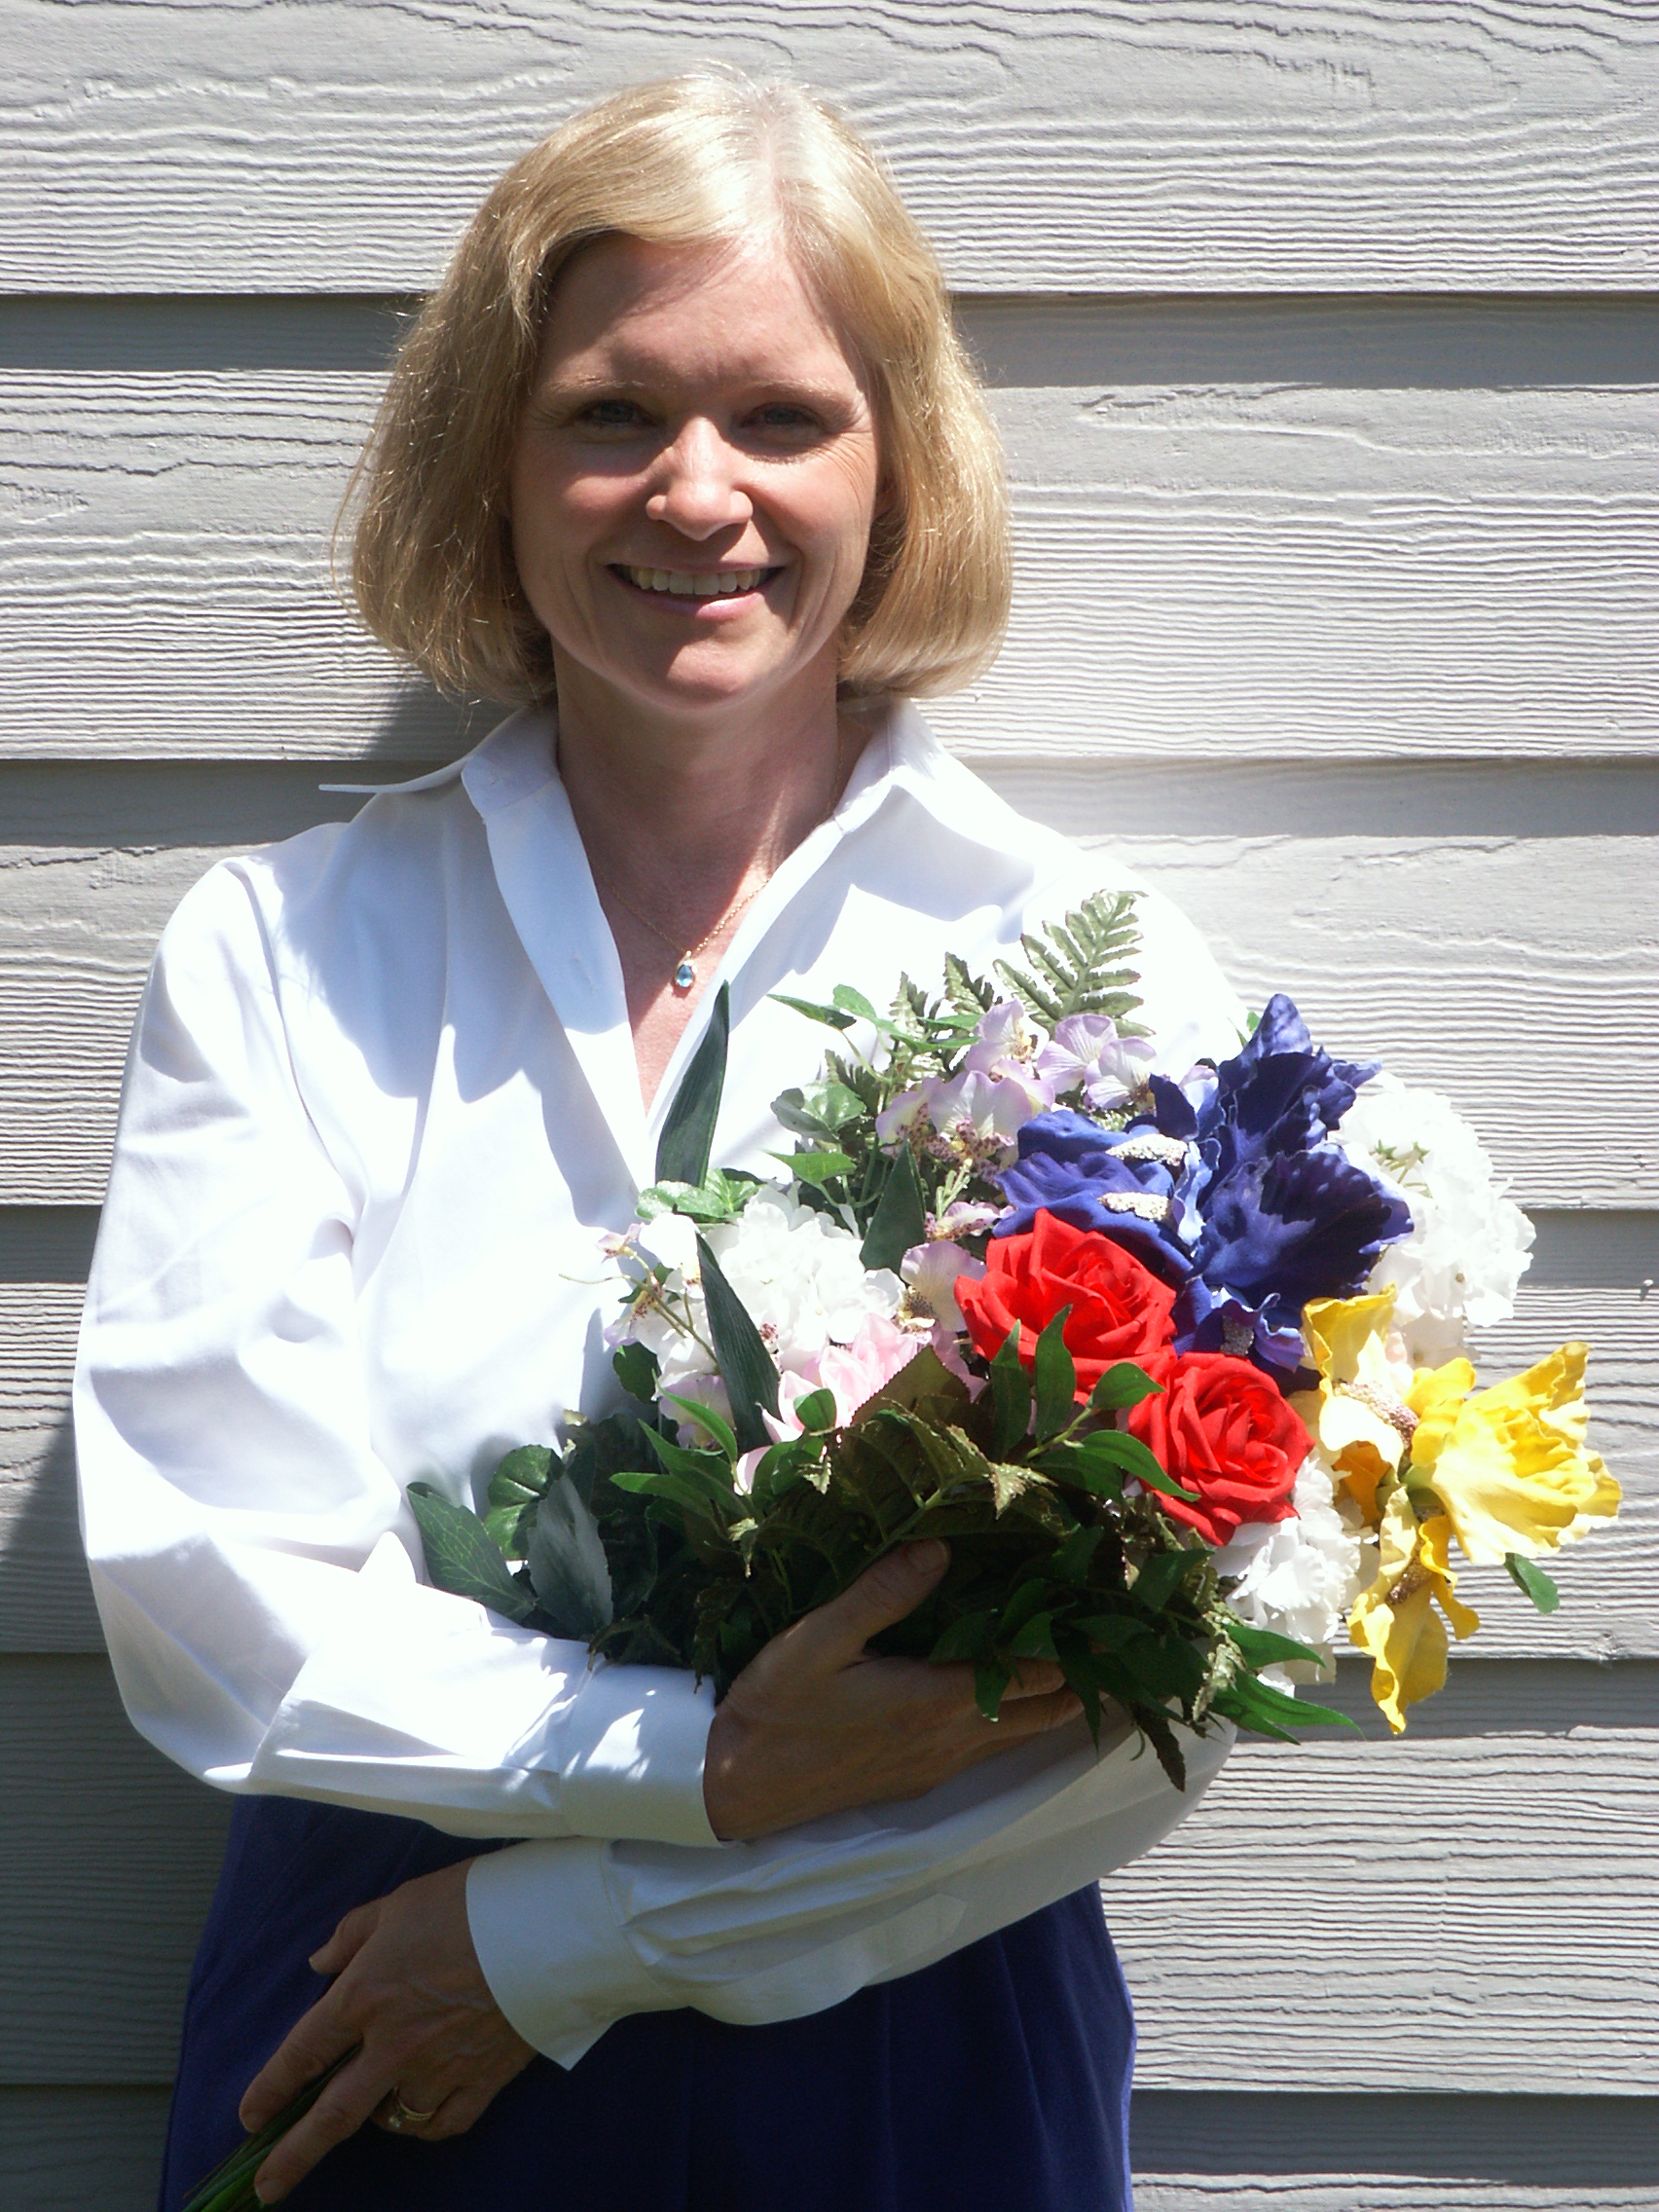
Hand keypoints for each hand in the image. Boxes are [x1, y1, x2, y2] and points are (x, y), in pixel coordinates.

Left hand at [237, 1859, 534, 2201]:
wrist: (545, 1925)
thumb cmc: (468, 1903)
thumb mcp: (399, 1903)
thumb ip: (352, 1936)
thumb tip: (319, 1965)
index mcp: (365, 1996)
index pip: (302, 2052)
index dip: (270, 2088)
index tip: (250, 2115)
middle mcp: (392, 2044)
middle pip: (333, 2114)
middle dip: (294, 2155)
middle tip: (269, 2187)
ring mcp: (438, 2069)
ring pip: (393, 2118)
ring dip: (377, 2116)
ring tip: (376, 2105)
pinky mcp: (481, 2081)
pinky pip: (442, 2124)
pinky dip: (426, 2123)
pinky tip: (421, 2112)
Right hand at [703, 1540, 1082, 1840]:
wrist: (736, 1790)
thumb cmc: (775, 1710)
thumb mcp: (817, 1640)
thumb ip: (880, 1594)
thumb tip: (939, 1545)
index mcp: (933, 1701)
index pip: (1031, 1672)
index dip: (1077, 1644)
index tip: (1113, 1611)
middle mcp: (951, 1740)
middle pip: (1047, 1710)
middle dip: (1090, 1675)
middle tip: (1128, 1638)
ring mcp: (939, 1763)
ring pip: (1025, 1733)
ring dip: (1063, 1698)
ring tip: (1100, 1663)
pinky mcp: (922, 1775)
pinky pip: (995, 1745)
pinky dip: (1025, 1716)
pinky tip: (1024, 1692)